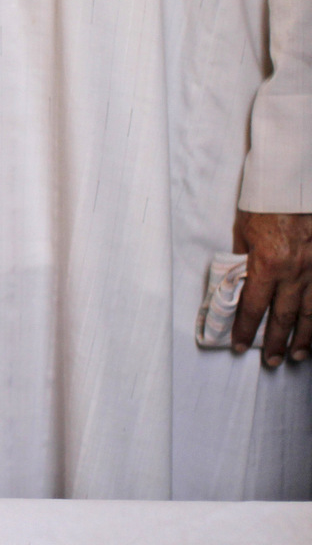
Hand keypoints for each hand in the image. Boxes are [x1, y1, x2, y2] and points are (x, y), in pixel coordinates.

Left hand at [231, 211, 311, 366]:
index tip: (240, 344)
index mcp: (267, 264)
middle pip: (285, 316)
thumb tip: (240, 282)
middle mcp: (295, 271)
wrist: (295, 183)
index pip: (253, 307)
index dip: (246, 329)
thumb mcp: (244, 232)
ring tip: (298, 355)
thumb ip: (244, 260)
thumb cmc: (266, 203)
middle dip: (277, 342)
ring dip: (305, 337)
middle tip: (273, 361)